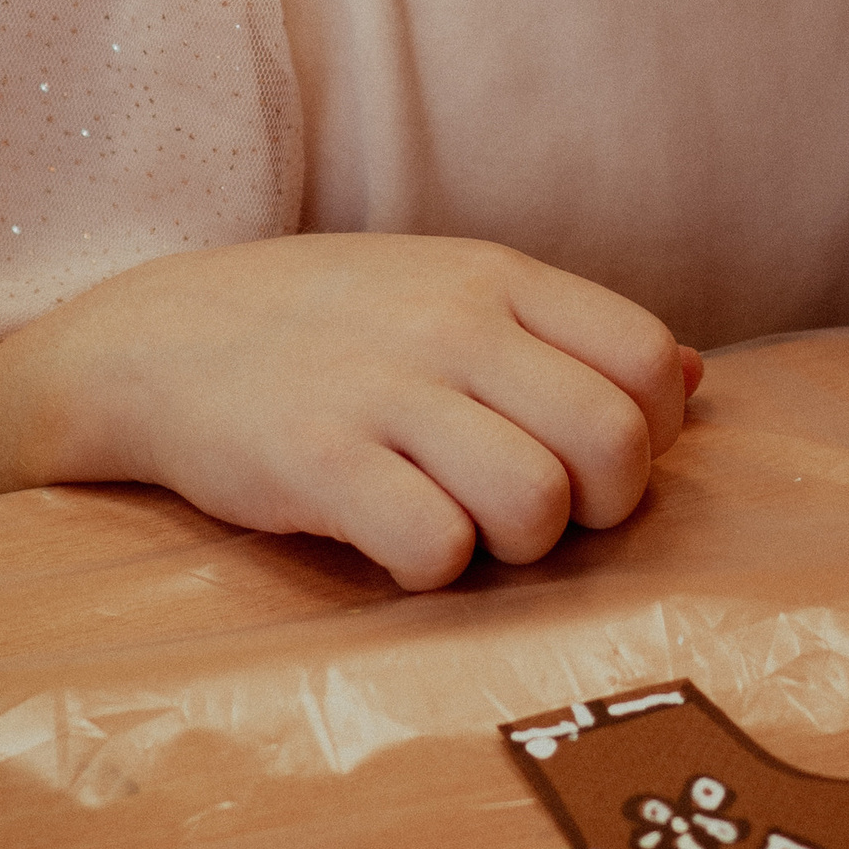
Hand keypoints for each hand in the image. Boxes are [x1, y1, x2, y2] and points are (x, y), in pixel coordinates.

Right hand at [0, 236, 700, 593]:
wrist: (151, 339)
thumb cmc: (322, 325)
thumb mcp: (447, 290)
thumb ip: (566, 335)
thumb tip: (697, 382)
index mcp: (496, 278)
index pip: (647, 360)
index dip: (645, 435)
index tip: (587, 459)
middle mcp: (453, 326)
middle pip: (614, 446)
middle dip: (595, 508)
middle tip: (536, 513)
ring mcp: (385, 392)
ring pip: (538, 508)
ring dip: (515, 547)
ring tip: (461, 527)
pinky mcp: (318, 465)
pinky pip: (437, 551)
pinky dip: (433, 569)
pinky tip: (395, 543)